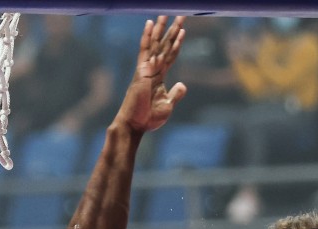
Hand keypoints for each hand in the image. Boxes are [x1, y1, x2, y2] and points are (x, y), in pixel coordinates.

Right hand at [115, 15, 187, 133]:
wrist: (134, 125)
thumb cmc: (148, 118)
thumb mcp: (167, 106)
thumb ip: (175, 94)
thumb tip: (183, 85)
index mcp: (158, 77)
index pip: (169, 56)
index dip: (176, 43)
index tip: (182, 30)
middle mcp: (152, 69)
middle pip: (164, 46)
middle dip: (172, 30)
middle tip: (180, 15)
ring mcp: (146, 69)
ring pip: (155, 44)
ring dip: (162, 29)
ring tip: (167, 14)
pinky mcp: (141, 71)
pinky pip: (145, 50)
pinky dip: (148, 36)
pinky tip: (150, 23)